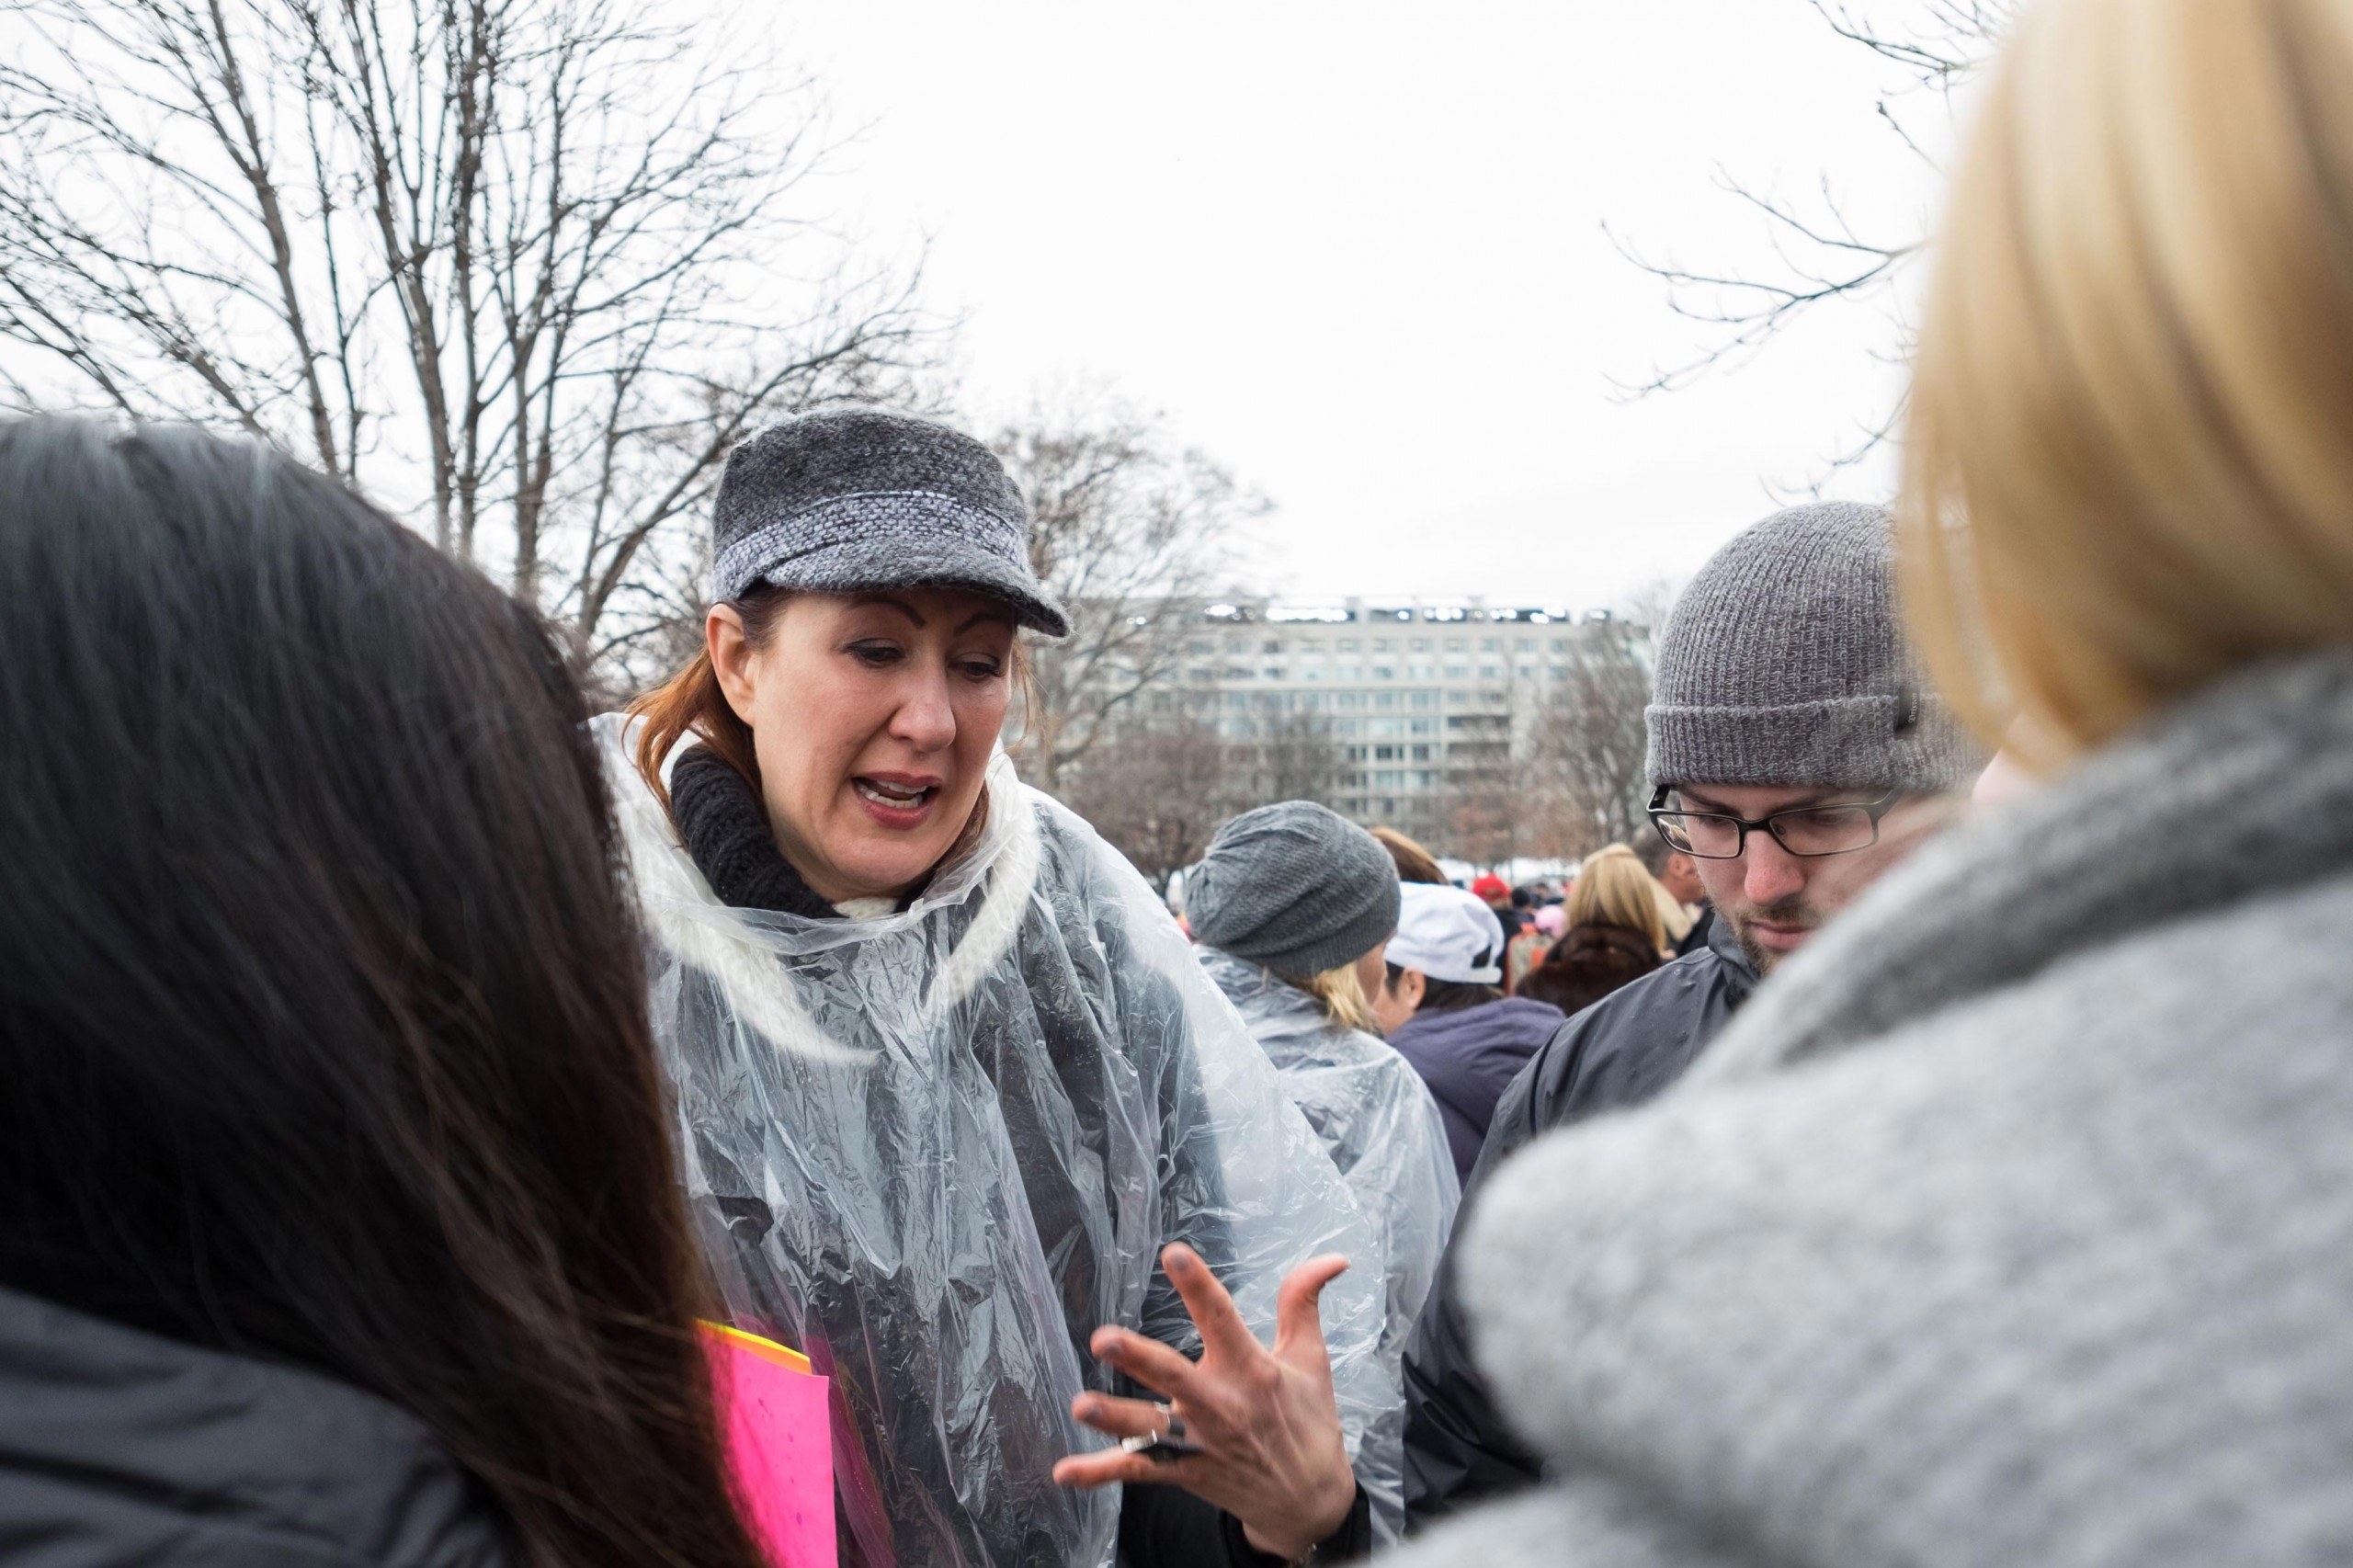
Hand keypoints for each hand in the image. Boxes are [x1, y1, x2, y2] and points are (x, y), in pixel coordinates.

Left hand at [1052, 1243, 1358, 1560]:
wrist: (1311, 1503)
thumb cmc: (1309, 1421)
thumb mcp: (1311, 1359)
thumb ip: (1303, 1302)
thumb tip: (1332, 1257)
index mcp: (1253, 1370)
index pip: (1222, 1318)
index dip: (1198, 1285)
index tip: (1174, 1253)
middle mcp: (1223, 1406)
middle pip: (1175, 1377)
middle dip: (1139, 1358)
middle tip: (1103, 1339)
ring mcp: (1201, 1444)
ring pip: (1151, 1429)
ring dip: (1114, 1419)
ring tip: (1080, 1406)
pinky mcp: (1186, 1473)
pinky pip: (1140, 1471)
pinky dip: (1101, 1475)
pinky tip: (1064, 1472)